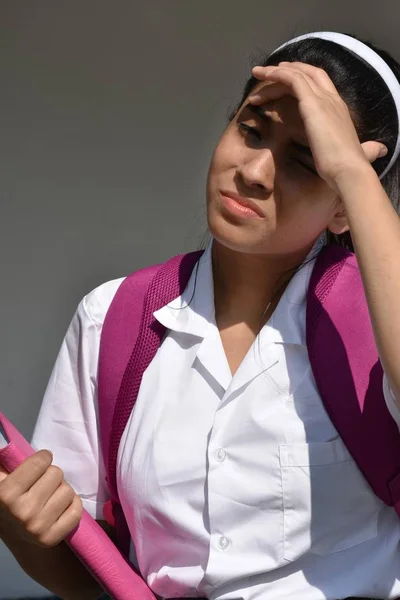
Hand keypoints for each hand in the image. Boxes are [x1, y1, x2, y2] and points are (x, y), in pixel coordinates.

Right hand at [0, 450, 81, 547]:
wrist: (13, 533)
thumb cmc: (10, 497)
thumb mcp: (4, 478)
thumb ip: (9, 462)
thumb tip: (9, 442)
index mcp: (5, 493)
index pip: (40, 462)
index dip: (43, 458)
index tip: (40, 463)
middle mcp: (22, 512)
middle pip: (57, 473)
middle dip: (51, 475)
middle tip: (42, 484)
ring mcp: (37, 528)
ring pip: (68, 490)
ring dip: (61, 490)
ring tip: (49, 497)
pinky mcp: (51, 538)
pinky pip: (76, 510)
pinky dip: (72, 505)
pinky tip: (59, 508)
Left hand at [248, 62, 387, 192]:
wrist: (349, 170)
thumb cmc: (348, 167)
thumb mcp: (358, 153)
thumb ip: (367, 149)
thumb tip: (379, 150)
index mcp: (340, 108)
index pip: (320, 83)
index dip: (303, 77)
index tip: (285, 80)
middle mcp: (332, 99)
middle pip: (308, 74)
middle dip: (287, 71)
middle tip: (267, 74)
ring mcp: (323, 100)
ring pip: (297, 74)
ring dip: (275, 73)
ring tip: (257, 74)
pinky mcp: (312, 104)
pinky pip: (292, 80)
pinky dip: (277, 75)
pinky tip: (264, 77)